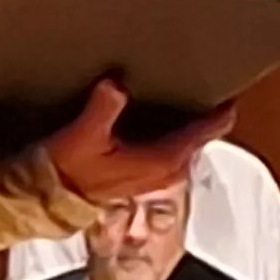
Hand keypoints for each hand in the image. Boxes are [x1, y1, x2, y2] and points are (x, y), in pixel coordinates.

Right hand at [43, 79, 232, 204]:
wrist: (48, 198)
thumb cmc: (67, 172)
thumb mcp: (84, 135)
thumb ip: (104, 107)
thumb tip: (116, 84)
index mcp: (161, 160)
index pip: (205, 134)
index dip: (220, 113)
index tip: (230, 93)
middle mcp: (166, 170)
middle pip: (198, 137)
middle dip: (202, 113)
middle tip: (204, 82)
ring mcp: (156, 174)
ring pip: (183, 142)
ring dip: (184, 122)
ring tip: (180, 92)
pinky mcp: (142, 173)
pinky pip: (168, 147)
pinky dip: (168, 131)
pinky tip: (154, 113)